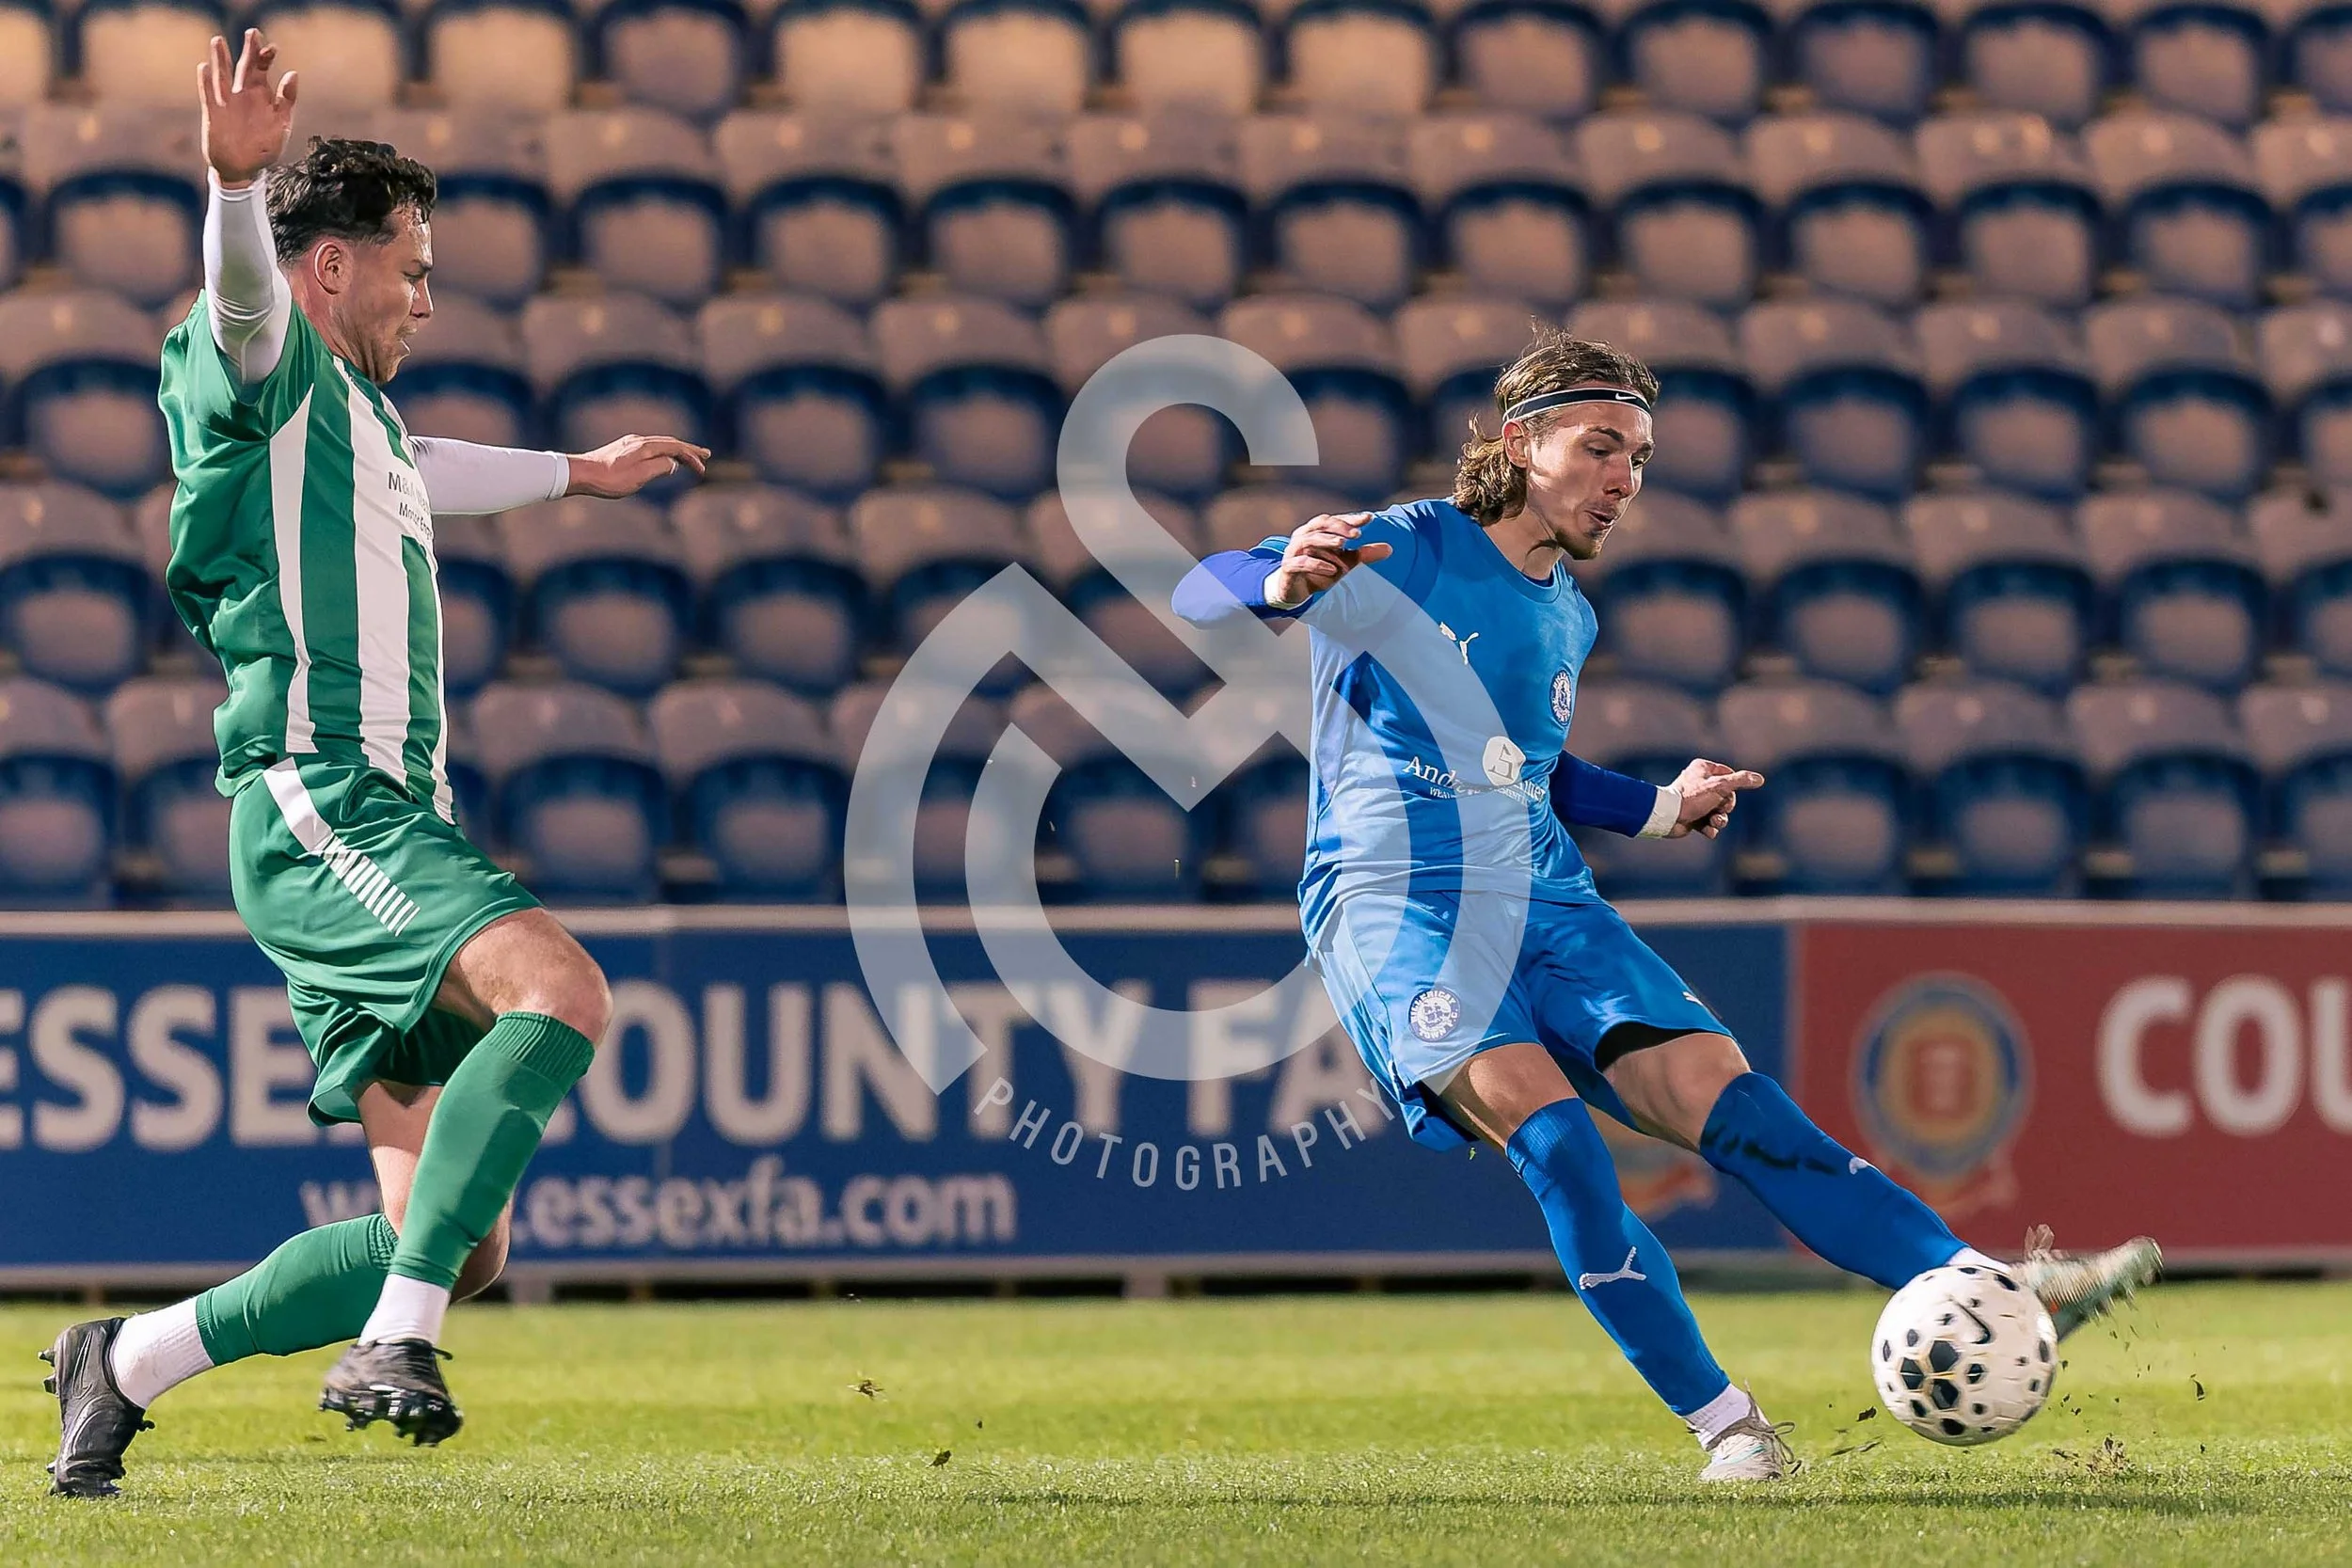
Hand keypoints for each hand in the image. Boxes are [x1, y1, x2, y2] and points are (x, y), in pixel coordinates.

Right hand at [200, 30, 297, 188]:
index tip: (272, 47)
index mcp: (262, 96)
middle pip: (244, 68)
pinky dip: (206, 82)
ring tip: (218, 40)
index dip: (267, 57)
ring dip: (220, 59)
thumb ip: (287, 101)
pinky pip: (208, 95)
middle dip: (248, 51)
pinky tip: (204, 68)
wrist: (243, 169)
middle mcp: (243, 95)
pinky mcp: (213, 114)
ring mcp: (227, 103)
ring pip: (222, 76)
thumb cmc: (264, 147)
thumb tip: (293, 74)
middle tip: (253, 32)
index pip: (263, 70)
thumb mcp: (281, 125)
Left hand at [564, 435, 711, 497]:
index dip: (692, 456)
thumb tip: (672, 463)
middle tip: (705, 455)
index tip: (703, 467)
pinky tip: (662, 459)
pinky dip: (663, 452)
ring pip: (659, 445)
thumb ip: (659, 468)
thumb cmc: (608, 478)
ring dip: (676, 451)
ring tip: (688, 458)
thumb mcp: (638, 477)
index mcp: (645, 446)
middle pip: (670, 443)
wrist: (580, 474)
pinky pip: (650, 448)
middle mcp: (638, 441)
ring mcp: (629, 444)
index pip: (675, 447)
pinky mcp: (622, 450)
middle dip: (689, 450)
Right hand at [1266, 512, 1391, 607]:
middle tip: (1357, 534)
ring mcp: (1293, 552)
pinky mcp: (1288, 568)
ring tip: (1343, 544)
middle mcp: (1303, 537)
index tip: (1369, 518)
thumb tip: (1390, 549)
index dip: (1350, 519)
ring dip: (1326, 541)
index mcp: (1316, 531)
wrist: (1292, 589)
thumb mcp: (1345, 562)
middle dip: (1339, 527)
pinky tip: (1332, 569)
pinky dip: (1316, 564)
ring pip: (1308, 540)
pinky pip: (1300, 563)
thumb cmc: (1319, 570)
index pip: (1334, 520)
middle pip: (1320, 524)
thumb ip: (1364, 554)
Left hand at [1665, 757, 1764, 839]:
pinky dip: (1710, 828)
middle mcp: (1699, 782)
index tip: (1728, 794)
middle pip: (1726, 796)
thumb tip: (1760, 779)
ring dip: (1720, 820)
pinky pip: (1708, 823)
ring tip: (1714, 823)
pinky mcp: (1692, 816)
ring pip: (1719, 812)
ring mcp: (1696, 801)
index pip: (1730, 776)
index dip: (1733, 788)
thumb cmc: (1692, 797)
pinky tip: (1707, 831)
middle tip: (1719, 810)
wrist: (1668, 817)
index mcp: (1704, 769)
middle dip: (1725, 808)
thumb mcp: (1720, 786)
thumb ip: (1740, 781)